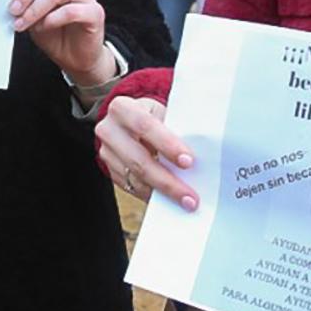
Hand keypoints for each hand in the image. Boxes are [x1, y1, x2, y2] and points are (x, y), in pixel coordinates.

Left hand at [11, 0, 114, 84]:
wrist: (75, 59)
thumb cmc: (53, 35)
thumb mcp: (33, 16)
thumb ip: (27, 3)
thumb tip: (10, 0)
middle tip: (13, 9)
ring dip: (35, 10)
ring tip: (24, 24)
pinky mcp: (95, 12)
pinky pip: (70, 10)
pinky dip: (52, 20)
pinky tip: (45, 27)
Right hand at [94, 94, 198, 209]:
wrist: (132, 122)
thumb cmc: (156, 117)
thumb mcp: (164, 113)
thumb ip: (177, 128)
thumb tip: (203, 153)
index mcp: (123, 108)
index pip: (144, 125)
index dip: (166, 144)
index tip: (189, 161)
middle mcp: (109, 130)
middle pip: (138, 159)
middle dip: (167, 180)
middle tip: (190, 195)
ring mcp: (107, 153)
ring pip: (135, 178)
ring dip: (162, 193)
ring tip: (186, 202)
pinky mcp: (110, 171)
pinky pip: (132, 188)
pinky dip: (153, 195)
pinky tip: (170, 200)